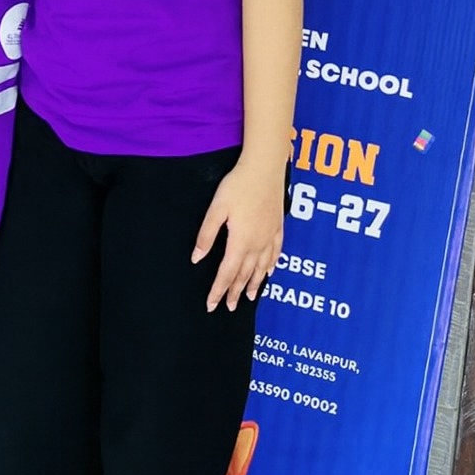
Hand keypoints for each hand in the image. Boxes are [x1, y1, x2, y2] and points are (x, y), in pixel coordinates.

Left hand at [192, 157, 284, 310]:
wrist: (265, 168)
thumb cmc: (238, 185)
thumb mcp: (217, 209)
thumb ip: (207, 235)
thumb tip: (197, 258)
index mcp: (240, 241)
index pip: (227, 273)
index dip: (218, 290)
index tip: (211, 305)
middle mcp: (257, 244)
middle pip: (245, 275)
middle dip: (236, 292)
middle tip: (229, 307)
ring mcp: (270, 236)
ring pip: (262, 268)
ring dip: (255, 284)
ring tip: (250, 298)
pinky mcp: (278, 227)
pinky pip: (276, 253)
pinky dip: (271, 266)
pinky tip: (269, 272)